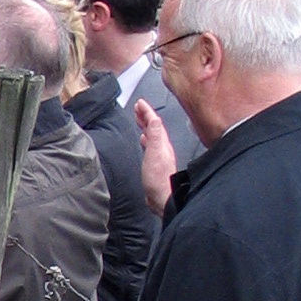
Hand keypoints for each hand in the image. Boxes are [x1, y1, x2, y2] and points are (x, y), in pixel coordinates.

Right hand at [132, 99, 177, 216]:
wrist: (162, 197)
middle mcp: (163, 147)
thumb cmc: (158, 179)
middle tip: (138, 108)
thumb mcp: (155, 153)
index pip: (155, 121)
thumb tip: (154, 118)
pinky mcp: (155, 162)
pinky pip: (151, 144)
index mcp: (162, 143)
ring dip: (146, 125)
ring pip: (153, 134)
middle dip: (146, 115)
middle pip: (154, 127)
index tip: (140, 103)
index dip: (147, 111)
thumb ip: (155, 135)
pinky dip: (146, 138)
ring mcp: (159, 155)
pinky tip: (143, 140)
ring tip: (139, 119)